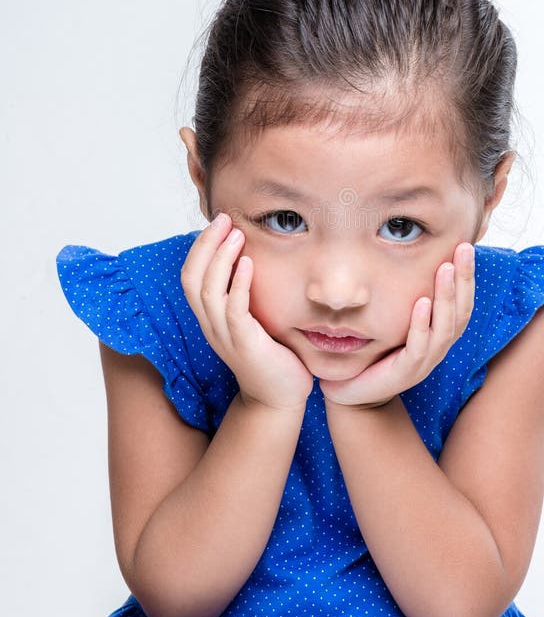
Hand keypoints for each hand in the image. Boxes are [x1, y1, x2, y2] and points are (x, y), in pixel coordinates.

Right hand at [180, 213, 313, 411]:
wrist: (278, 398)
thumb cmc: (271, 355)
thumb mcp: (252, 319)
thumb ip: (245, 293)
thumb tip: (252, 257)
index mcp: (210, 317)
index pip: (190, 276)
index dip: (200, 247)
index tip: (219, 222)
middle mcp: (211, 325)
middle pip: (192, 278)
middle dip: (206, 244)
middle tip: (224, 218)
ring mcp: (225, 336)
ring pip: (209, 291)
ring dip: (221, 258)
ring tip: (236, 234)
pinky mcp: (245, 345)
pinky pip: (234, 311)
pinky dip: (238, 284)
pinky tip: (248, 264)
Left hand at [320, 243, 475, 408]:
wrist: (352, 393)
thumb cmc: (374, 353)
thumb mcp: (393, 321)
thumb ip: (404, 297)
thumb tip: (404, 254)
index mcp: (438, 335)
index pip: (462, 303)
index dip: (466, 276)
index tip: (465, 246)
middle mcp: (438, 347)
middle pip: (461, 311)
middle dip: (464, 278)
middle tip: (463, 248)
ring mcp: (424, 362)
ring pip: (445, 327)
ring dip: (446, 297)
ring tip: (444, 269)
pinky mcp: (406, 373)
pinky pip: (419, 347)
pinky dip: (421, 324)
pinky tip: (421, 303)